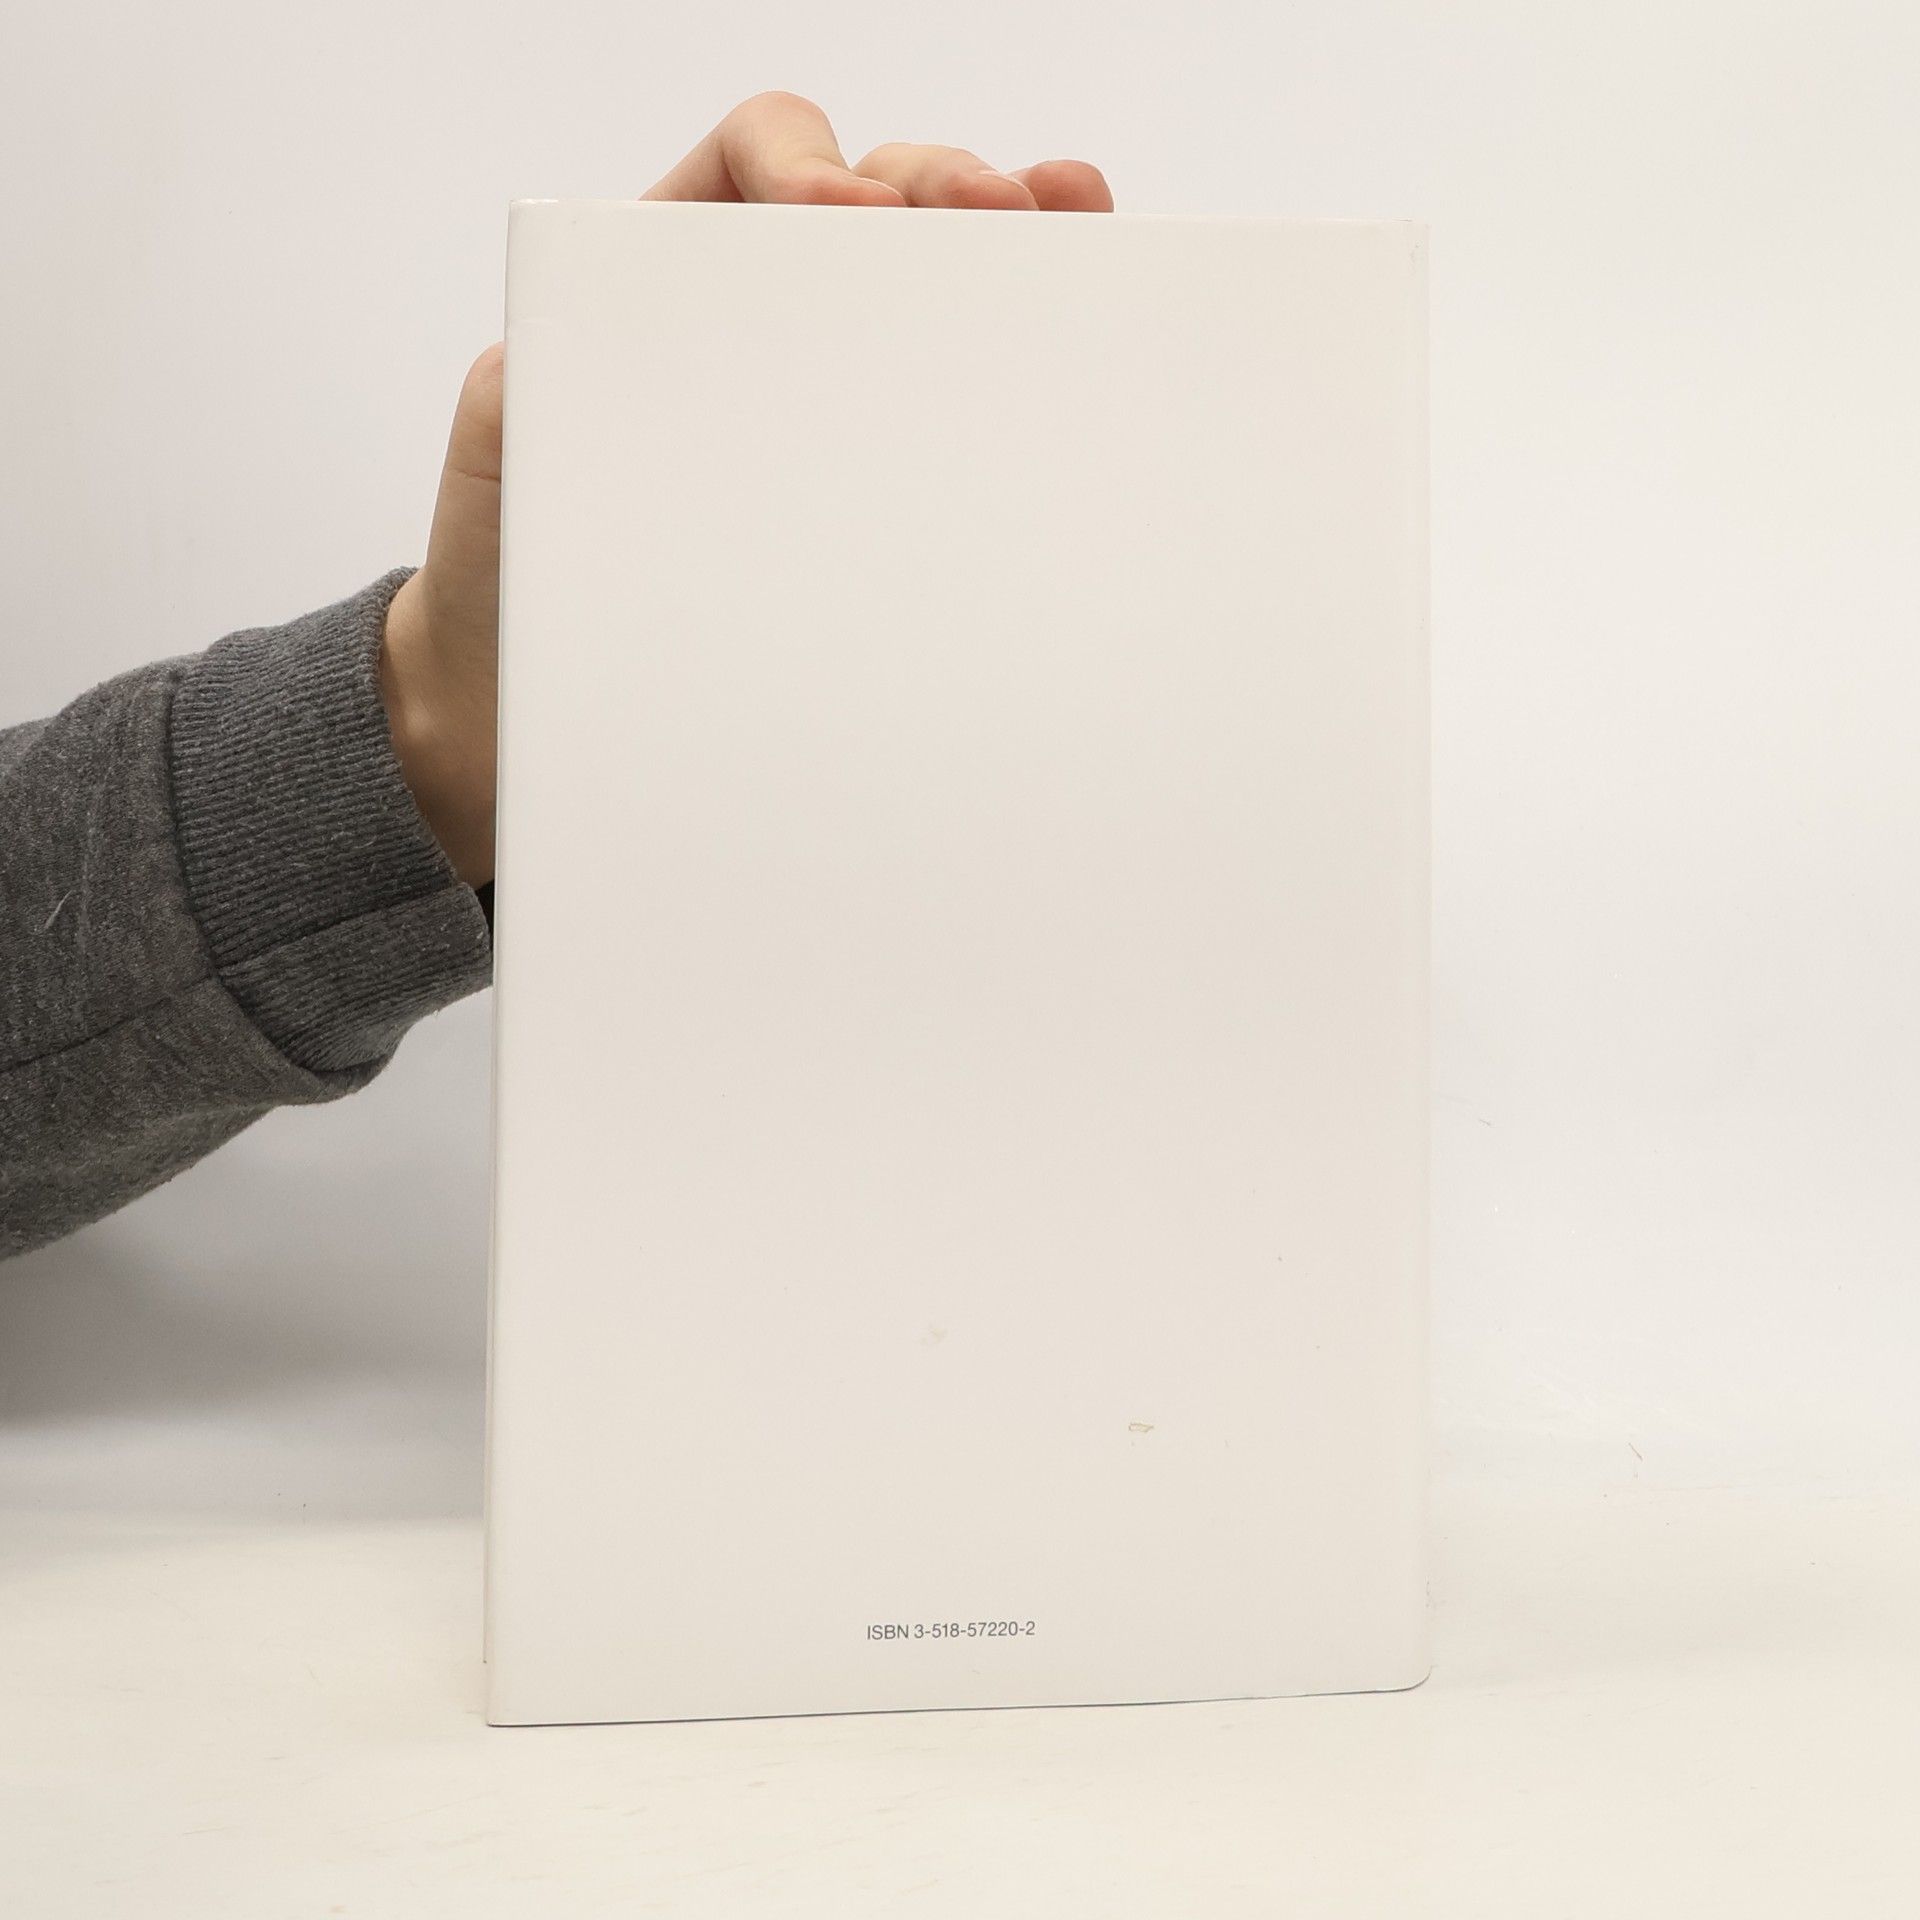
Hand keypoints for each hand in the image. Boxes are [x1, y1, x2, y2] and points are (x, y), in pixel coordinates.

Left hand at [379, 92, 1112, 888]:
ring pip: (936, 286)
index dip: (807, 161)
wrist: (528, 707)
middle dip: (941, 187)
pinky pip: (954, 410)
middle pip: (877, 198)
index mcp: (668, 283)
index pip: (754, 160)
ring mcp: (830, 409)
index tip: (841, 215)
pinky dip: (1018, 353)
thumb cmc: (511, 574)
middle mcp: (762, 327)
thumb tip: (647, 362)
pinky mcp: (878, 499)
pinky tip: (1068, 325)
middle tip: (991, 214)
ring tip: (1058, 235)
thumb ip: (543, 371)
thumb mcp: (509, 448)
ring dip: (1003, 249)